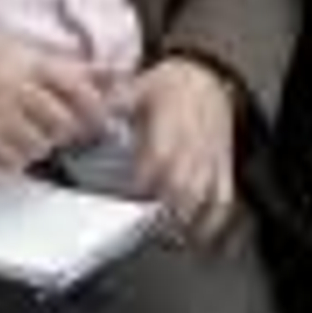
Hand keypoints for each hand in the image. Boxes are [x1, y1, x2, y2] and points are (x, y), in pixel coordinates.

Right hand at [0, 35, 113, 171]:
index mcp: (25, 63)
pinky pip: (16, 161)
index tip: (99, 118)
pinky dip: (15, 157)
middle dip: (64, 131)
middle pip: (62, 123)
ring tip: (22, 132)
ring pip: (41, 145)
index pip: (75, 86)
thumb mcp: (20, 55)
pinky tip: (4, 143)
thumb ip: (69, 67)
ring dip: (38, 145)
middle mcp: (13, 88)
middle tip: (54, 128)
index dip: (94, 106)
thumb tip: (116, 74)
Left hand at [120, 56, 237, 244]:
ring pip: (204, 198)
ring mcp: (211, 160)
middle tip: (145, 228)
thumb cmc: (172, 85)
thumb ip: (114, 103)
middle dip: (164, 211)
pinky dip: (212, 223)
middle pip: (182, 187)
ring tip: (166, 237)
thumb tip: (88, 115)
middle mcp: (194, 146)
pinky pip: (223, 200)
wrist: (210, 76)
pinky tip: (197, 237)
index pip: (159, 159)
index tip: (130, 196)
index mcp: (172, 125)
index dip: (144, 181)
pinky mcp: (223, 168)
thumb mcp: (140, 86)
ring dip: (185, 221)